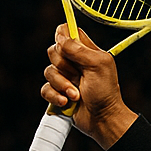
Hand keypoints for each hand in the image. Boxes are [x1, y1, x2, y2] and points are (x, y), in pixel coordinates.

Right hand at [41, 24, 136, 148]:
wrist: (103, 118)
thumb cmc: (106, 92)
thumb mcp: (98, 65)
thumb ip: (79, 49)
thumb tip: (61, 37)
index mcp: (85, 51)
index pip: (66, 31)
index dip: (62, 36)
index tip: (67, 47)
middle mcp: (73, 61)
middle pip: (52, 51)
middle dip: (64, 66)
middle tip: (79, 75)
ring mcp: (64, 77)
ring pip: (48, 71)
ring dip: (62, 85)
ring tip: (77, 95)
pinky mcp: (57, 92)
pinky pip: (45, 89)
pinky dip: (56, 96)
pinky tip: (68, 102)